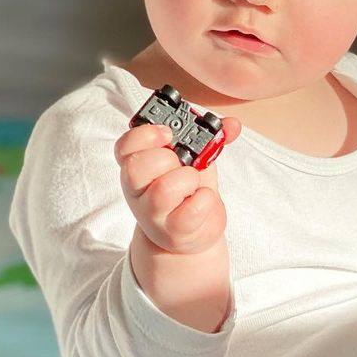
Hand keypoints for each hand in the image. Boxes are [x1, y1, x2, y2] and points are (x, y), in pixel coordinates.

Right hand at [114, 118, 241, 256]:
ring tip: (193, 183)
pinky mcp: (173, 231)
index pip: (124, 146)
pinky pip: (193, 209)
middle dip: (168, 158)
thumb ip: (210, 138)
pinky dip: (206, 199)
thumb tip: (232, 125)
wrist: (194, 231)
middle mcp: (137, 190)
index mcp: (137, 165)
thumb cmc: (188, 190)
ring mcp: (153, 213)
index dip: (144, 136)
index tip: (167, 133)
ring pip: (165, 188)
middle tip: (182, 164)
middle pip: (137, 167)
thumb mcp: (194, 159)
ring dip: (189, 179)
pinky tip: (202, 199)